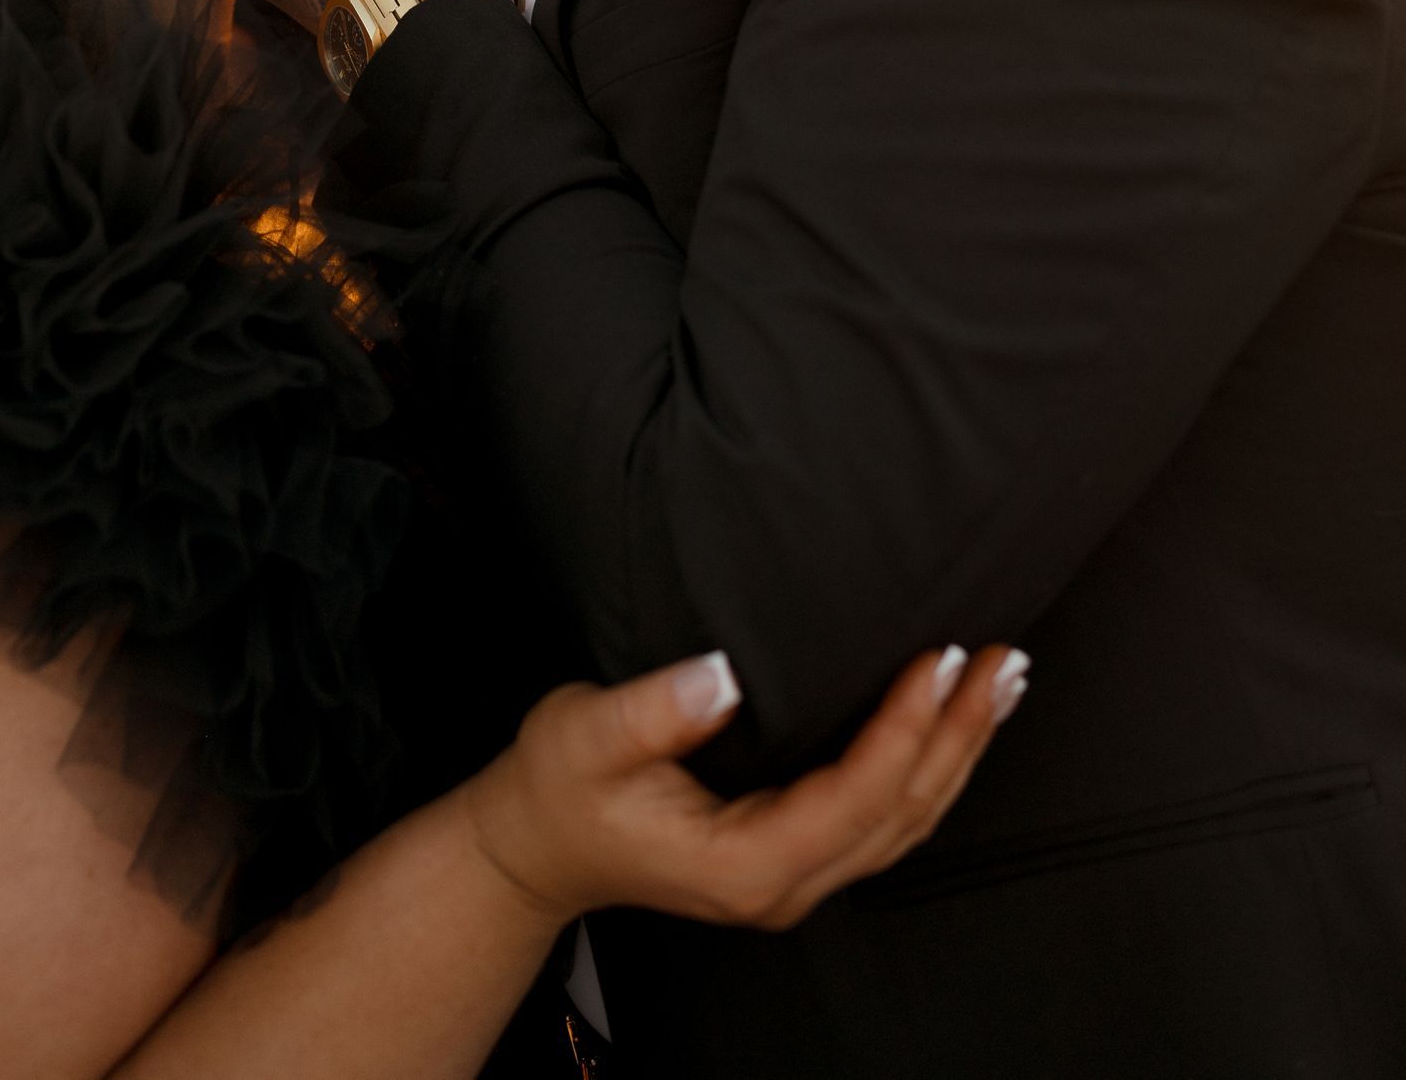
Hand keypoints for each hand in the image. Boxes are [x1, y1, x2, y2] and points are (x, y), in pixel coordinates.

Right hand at [463, 643, 1025, 932]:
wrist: (538, 845)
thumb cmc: (560, 787)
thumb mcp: (585, 734)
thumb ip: (653, 711)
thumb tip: (723, 675)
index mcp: (743, 862)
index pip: (853, 796)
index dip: (905, 728)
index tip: (941, 659)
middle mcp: (784, 883)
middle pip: (901, 814)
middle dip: (959, 735)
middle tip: (1005, 662)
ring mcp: (794, 878)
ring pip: (905, 823)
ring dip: (957, 751)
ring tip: (1001, 685)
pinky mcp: (795, 857)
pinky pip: (885, 819)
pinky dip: (929, 768)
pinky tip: (949, 726)